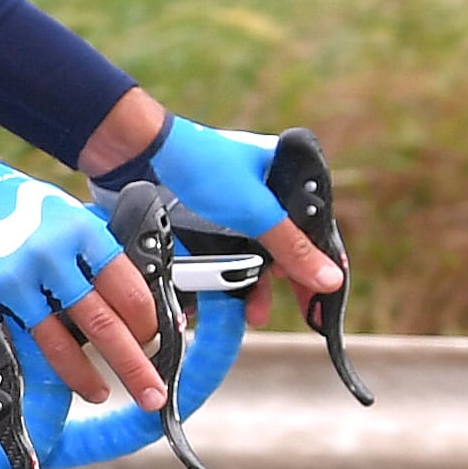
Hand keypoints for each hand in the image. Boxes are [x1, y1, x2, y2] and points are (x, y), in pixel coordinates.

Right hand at [0, 160, 167, 413]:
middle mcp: (50, 256)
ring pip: (58, 343)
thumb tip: (130, 299)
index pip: (127, 289)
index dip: (146, 323)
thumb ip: (95, 253)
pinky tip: (52, 377)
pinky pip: (18, 340)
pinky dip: (38, 363)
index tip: (152, 340)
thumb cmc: (15, 204)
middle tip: (151, 393)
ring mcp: (14, 280)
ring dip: (84, 375)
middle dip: (133, 365)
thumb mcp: (67, 214)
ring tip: (100, 392)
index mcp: (80, 231)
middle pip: (102, 323)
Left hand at [90, 99, 340, 317]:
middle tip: (283, 309)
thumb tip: (330, 279)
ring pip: (253, 255)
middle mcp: (262, 192)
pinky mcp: (204, 221)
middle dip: (283, 282)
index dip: (318, 264)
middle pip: (284, 246)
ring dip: (253, 286)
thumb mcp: (255, 211)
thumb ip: (292, 247)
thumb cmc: (202, 165)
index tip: (321, 299)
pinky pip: (222, 255)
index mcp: (286, 175)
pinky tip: (224, 299)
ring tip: (251, 313)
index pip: (314, 227)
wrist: (137, 154)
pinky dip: (225, 277)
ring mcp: (232, 208)